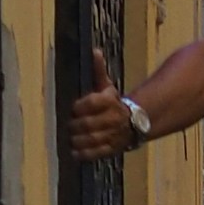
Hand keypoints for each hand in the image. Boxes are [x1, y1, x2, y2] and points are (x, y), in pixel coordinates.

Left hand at [67, 48, 139, 164]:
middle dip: (75, 126)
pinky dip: (85, 154)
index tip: (73, 109)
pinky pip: (97, 153)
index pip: (91, 103)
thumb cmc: (114, 103)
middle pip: (88, 123)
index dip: (79, 107)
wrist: (135, 123)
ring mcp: (113, 135)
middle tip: (68, 126)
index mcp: (110, 102)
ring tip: (70, 139)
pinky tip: (75, 152)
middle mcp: (112, 119)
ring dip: (78, 140)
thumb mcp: (107, 86)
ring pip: (92, 139)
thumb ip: (98, 70)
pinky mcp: (112, 149)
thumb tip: (95, 51)